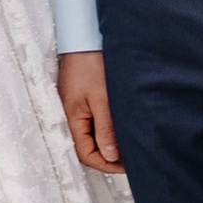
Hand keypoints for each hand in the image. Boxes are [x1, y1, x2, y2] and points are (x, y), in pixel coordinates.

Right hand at [58, 50, 123, 173]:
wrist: (84, 37)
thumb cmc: (90, 63)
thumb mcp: (102, 98)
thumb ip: (105, 129)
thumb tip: (110, 155)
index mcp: (72, 118)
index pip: (86, 154)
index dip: (107, 164)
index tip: (127, 164)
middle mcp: (71, 116)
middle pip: (88, 147)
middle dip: (109, 156)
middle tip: (131, 156)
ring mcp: (76, 108)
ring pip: (92, 135)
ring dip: (108, 142)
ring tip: (128, 143)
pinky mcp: (82, 99)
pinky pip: (93, 122)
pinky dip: (106, 129)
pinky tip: (119, 126)